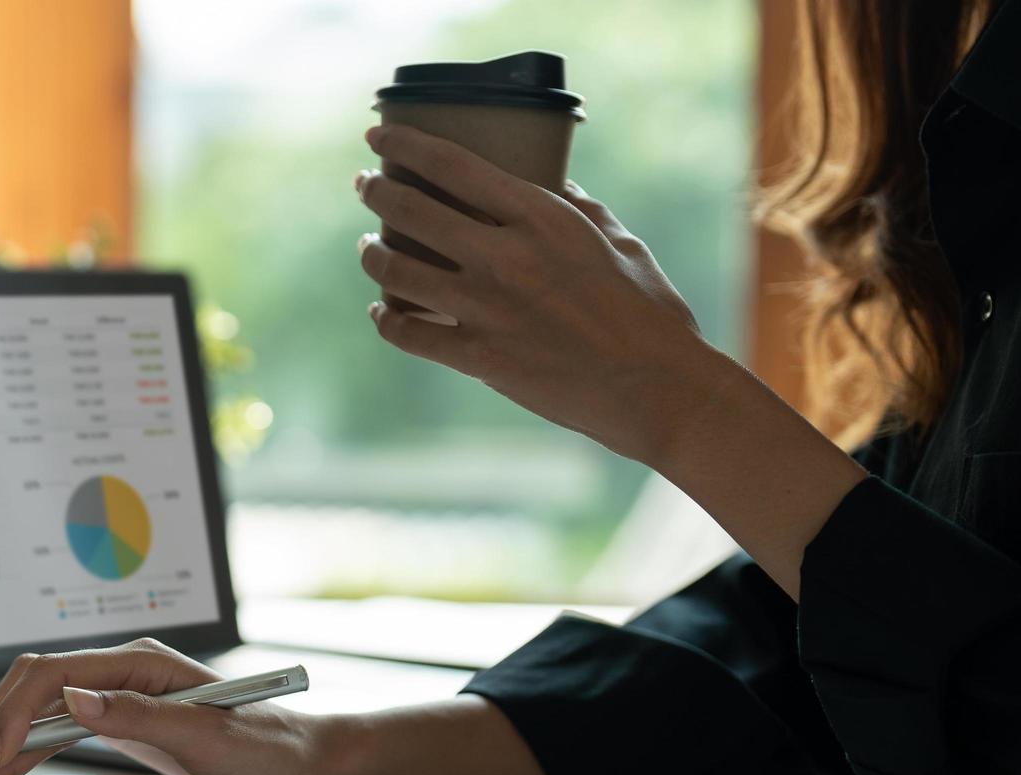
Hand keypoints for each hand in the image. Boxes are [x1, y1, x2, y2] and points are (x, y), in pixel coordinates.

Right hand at [0, 638, 328, 774]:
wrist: (304, 762)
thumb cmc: (267, 745)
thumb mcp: (205, 734)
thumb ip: (138, 715)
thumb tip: (75, 701)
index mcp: (140, 663)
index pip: (57, 675)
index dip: (20, 712)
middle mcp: (124, 673)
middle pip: (38, 688)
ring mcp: (120, 697)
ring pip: (43, 713)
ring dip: (4, 743)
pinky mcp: (122, 723)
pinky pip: (62, 733)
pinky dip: (30, 753)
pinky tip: (6, 773)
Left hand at [353, 123, 734, 464]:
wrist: (656, 389)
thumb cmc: (648, 313)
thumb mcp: (619, 243)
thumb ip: (579, 209)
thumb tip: (554, 180)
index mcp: (542, 218)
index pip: (451, 165)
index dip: (403, 147)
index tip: (376, 139)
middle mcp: (506, 257)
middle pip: (410, 212)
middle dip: (375, 192)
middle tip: (364, 185)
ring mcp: (487, 309)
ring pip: (396, 272)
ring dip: (371, 254)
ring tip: (368, 245)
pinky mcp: (478, 358)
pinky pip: (407, 333)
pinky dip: (385, 319)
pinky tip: (381, 311)